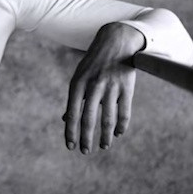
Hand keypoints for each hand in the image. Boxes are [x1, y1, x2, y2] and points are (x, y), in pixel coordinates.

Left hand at [63, 23, 144, 153]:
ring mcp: (111, 87)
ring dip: (105, 136)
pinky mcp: (127, 88)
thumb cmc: (93, 63)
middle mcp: (94, 86)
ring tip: (103, 146)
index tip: (70, 146)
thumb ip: (74, 98)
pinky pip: (124, 112)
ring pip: (108, 119)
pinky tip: (117, 134)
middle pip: (89, 119)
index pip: (72, 113)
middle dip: (86, 138)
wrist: (116, 42)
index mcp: (78, 83)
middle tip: (85, 151)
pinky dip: (121, 126)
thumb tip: (65, 119)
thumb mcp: (79, 77)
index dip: (71, 131)